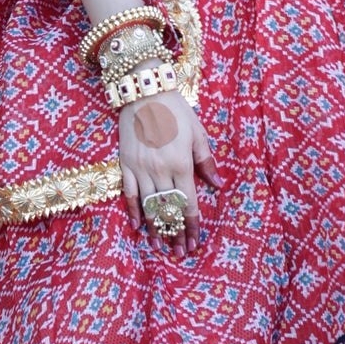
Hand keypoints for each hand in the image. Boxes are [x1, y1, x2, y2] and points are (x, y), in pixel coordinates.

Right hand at [117, 91, 219, 253]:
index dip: (193, 226)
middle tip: (179, 252)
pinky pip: (130, 193)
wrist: (145, 91)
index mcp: (182, 164)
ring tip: (160, 246)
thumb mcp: (198, 133)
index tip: (195, 243)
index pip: (189, 204)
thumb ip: (206, 162)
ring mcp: (142, 169)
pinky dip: (133, 211)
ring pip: (150, 206)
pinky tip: (137, 227)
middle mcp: (161, 170)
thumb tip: (218, 185)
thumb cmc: (176, 110)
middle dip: (176, 233)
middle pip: (169, 210)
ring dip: (156, 229)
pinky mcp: (126, 164)